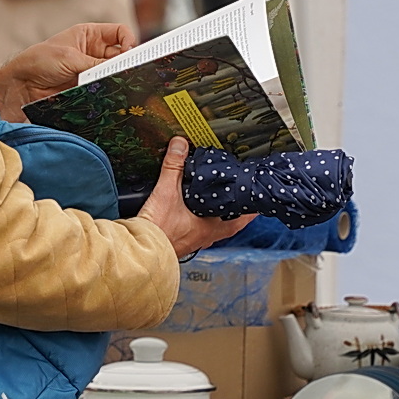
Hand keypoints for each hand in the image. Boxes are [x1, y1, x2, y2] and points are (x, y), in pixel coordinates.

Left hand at [0, 22, 136, 121]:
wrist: (22, 85)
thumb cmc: (40, 61)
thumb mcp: (71, 57)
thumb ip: (97, 63)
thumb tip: (121, 68)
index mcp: (90, 35)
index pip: (120, 33)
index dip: (129, 41)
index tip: (130, 53)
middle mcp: (94, 51)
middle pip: (121, 53)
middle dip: (126, 61)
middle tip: (130, 70)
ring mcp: (92, 69)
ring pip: (114, 72)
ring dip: (117, 77)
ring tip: (119, 82)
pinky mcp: (88, 86)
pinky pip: (105, 87)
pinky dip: (110, 90)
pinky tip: (111, 92)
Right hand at [138, 137, 254, 256]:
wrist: (140, 253)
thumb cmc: (157, 232)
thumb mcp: (166, 193)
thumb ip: (174, 167)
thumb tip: (180, 146)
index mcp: (211, 228)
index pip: (241, 219)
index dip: (250, 209)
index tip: (257, 201)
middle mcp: (205, 237)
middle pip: (230, 225)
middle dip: (235, 213)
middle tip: (240, 201)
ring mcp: (193, 241)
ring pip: (213, 229)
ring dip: (217, 218)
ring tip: (217, 205)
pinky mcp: (180, 243)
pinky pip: (196, 231)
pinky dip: (198, 222)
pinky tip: (190, 215)